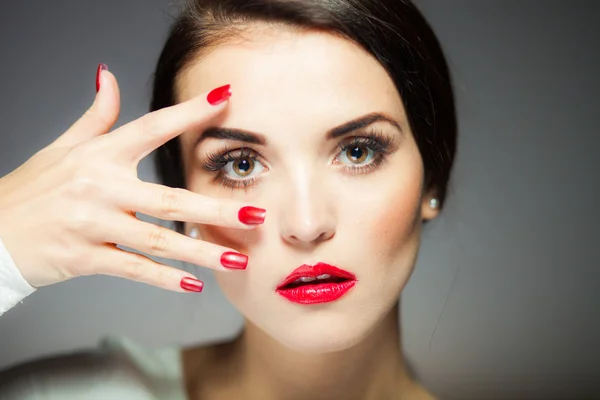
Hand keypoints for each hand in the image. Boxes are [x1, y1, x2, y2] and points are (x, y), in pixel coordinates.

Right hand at [0, 66, 263, 292]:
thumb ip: (95, 116)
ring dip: (201, 251)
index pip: (151, 126)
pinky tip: (194, 283)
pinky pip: (133, 268)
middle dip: (216, 208)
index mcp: (98, 154)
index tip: (225, 99)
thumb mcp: (62, 147)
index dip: (189, 113)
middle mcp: (98, 186)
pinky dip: (164, 278)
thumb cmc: (32, 189)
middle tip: (256, 214)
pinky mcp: (84, 256)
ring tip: (238, 259)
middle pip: (168, 197)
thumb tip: (109, 76)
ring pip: (158, 239)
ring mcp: (91, 223)